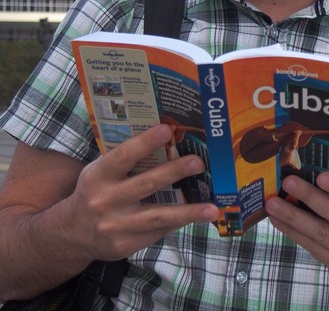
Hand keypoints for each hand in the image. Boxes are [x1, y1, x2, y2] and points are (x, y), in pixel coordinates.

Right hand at [62, 124, 218, 260]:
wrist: (71, 233)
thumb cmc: (96, 192)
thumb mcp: (100, 173)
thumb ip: (127, 161)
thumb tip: (169, 139)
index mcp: (98, 176)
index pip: (123, 156)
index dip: (145, 142)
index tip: (168, 130)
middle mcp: (105, 201)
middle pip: (146, 184)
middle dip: (175, 172)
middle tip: (199, 162)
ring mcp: (116, 226)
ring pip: (158, 216)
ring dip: (189, 212)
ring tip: (212, 208)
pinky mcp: (125, 244)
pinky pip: (158, 231)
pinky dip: (180, 222)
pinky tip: (200, 216)